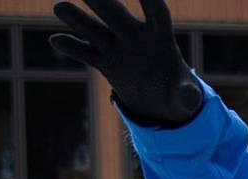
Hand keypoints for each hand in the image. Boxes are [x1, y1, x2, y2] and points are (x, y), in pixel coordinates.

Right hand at [50, 0, 202, 126]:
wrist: (160, 100)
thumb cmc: (176, 91)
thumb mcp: (185, 97)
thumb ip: (187, 95)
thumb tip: (190, 98)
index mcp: (160, 38)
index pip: (156, 12)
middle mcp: (135, 36)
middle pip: (116, 15)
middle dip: (102, 2)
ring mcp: (117, 48)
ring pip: (95, 30)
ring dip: (77, 19)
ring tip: (60, 8)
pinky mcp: (105, 62)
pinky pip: (86, 53)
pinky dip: (72, 47)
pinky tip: (56, 41)